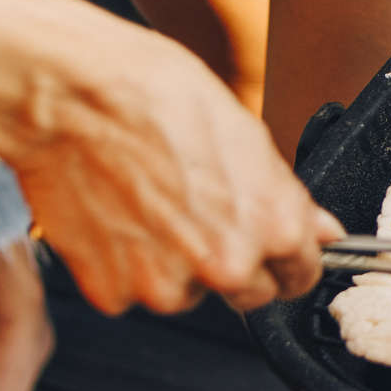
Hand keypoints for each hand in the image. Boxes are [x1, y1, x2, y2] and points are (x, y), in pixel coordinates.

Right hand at [5, 23, 342, 313]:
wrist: (69, 95)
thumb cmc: (152, 96)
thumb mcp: (243, 131)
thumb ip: (283, 194)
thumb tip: (320, 230)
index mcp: (272, 224)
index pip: (302, 275)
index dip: (288, 259)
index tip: (273, 251)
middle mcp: (226, 264)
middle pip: (249, 294)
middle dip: (234, 265)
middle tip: (199, 216)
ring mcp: (167, 286)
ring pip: (186, 293)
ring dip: (175, 265)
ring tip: (149, 203)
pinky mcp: (113, 292)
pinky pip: (130, 291)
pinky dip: (124, 265)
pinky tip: (118, 215)